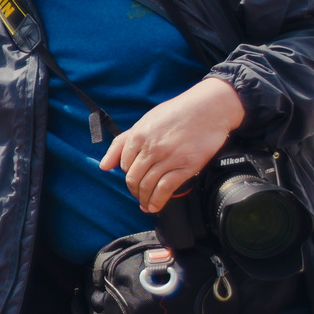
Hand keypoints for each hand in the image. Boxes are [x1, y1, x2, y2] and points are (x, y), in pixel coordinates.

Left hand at [101, 75, 244, 211]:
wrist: (209, 108)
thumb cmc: (178, 112)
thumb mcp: (145, 121)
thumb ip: (122, 143)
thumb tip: (104, 166)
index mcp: (138, 136)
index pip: (124, 165)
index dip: (127, 174)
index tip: (134, 178)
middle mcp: (151, 149)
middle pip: (133, 178)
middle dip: (134, 190)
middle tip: (139, 194)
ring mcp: (168, 159)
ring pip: (147, 186)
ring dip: (144, 199)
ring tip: (146, 203)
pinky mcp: (185, 167)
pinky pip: (165, 189)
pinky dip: (157, 201)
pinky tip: (155, 206)